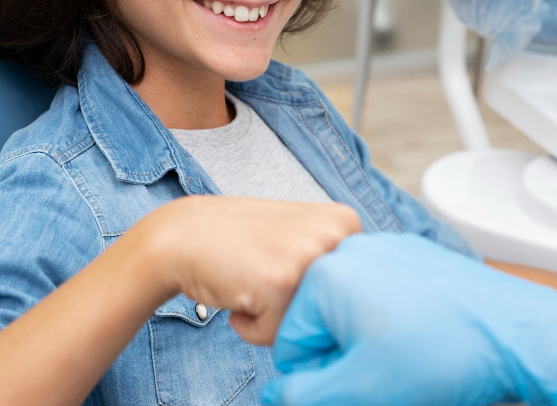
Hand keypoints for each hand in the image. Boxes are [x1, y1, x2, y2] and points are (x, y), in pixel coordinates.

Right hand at [145, 196, 360, 344]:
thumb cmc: (244, 240)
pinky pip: (276, 335)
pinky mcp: (281, 283)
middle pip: (333, 311)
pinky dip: (253, 326)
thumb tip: (369, 308)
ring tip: (254, 280)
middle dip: (297, 306)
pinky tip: (239, 290)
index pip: (354, 291)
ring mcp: (310, 257)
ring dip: (276, 317)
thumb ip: (336, 261)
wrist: (187, 233)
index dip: (314, 290)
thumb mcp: (303, 234)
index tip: (286, 263)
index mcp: (346, 221)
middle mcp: (336, 235)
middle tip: (267, 271)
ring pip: (308, 325)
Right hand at [262, 233, 556, 405]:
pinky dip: (390, 318)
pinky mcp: (411, 253)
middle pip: (321, 320)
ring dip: (366, 339)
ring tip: (403, 357)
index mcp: (327, 276)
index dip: (316, 377)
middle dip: (342, 356)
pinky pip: (380, 290)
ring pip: (351, 307)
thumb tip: (277, 393)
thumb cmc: (443, 354)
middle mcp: (350, 250)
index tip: (351, 386)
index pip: (291, 342)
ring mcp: (383, 246)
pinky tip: (419, 336)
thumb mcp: (361, 388)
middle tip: (381, 375)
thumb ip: (306, 394)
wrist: (515, 329)